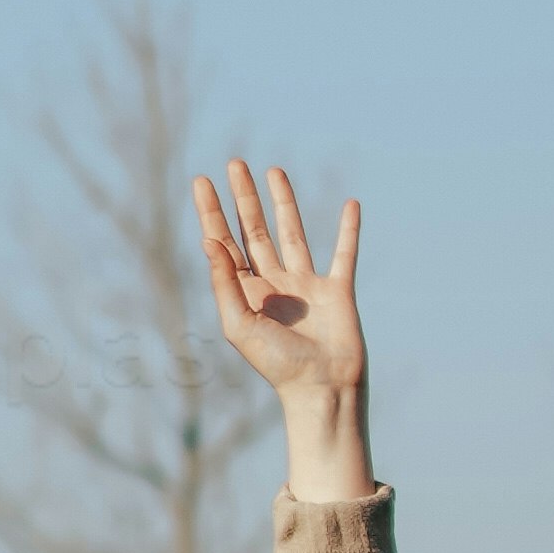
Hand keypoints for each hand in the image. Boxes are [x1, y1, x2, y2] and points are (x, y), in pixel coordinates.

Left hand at [192, 155, 373, 477]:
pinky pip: (343, 253)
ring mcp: (306, 285)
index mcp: (246, 294)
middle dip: (243, 198)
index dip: (212, 213)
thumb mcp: (239, 325)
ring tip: (273, 170)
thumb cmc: (277, 365)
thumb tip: (209, 240)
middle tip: (234, 164)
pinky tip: (351, 205)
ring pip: (292, 233)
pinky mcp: (337, 290)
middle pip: (254, 230)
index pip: (225, 244)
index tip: (202, 182)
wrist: (321, 388)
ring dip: (284, 202)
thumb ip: (224, 282)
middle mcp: (273, 284)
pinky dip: (348, 230)